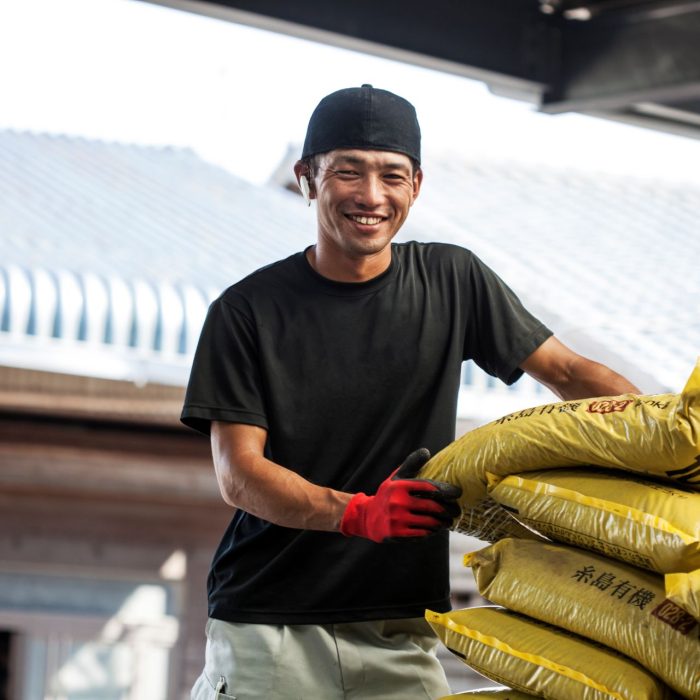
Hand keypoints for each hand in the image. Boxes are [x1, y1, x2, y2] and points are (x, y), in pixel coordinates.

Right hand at [339, 448, 461, 542]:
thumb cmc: (387, 494)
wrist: (368, 517)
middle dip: (449, 510)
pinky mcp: (398, 534)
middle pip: (433, 507)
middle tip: (456, 511)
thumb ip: (411, 464)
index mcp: (400, 487)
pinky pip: (423, 533)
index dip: (447, 491)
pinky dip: (432, 531)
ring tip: (448, 521)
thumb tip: (426, 451)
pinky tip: (436, 528)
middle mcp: (398, 502)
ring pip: (430, 522)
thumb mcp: (396, 477)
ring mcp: (398, 519)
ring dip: (443, 522)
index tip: (458, 493)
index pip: (429, 488)